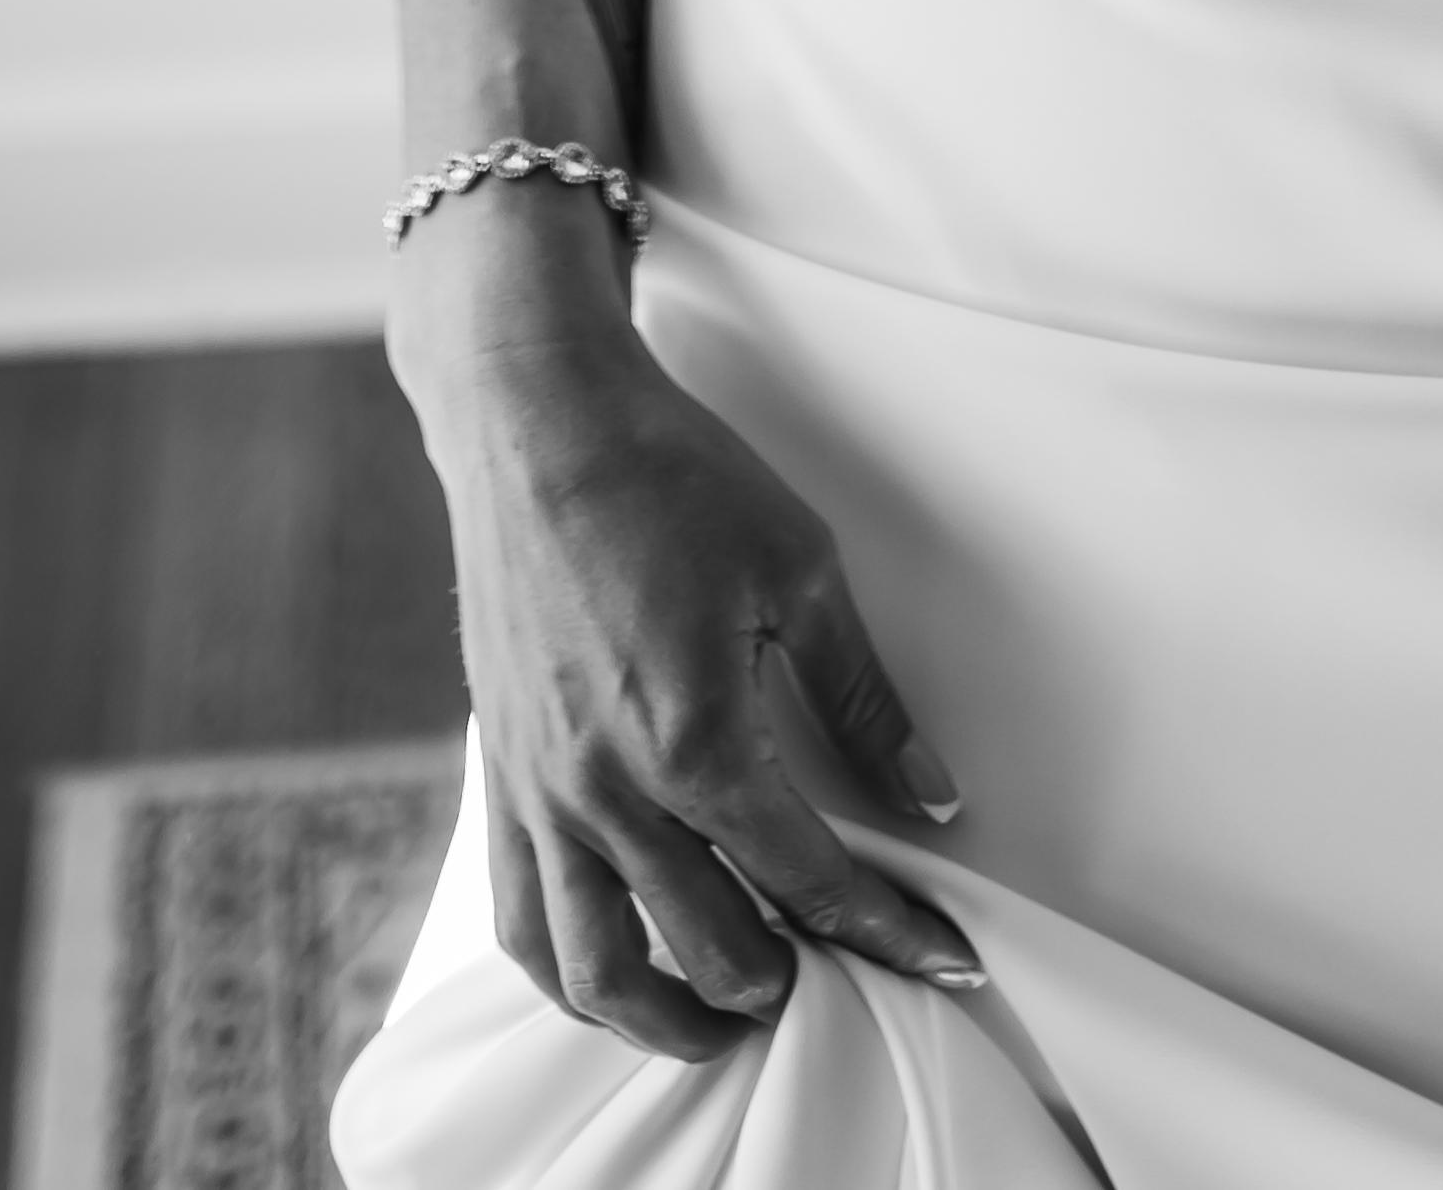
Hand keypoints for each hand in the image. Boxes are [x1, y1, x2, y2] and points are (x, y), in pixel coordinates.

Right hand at [418, 295, 980, 1059]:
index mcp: (698, 741)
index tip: (942, 961)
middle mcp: (611, 791)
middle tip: (844, 972)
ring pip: (600, 974)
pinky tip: (621, 976)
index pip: (809, 881)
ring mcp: (543, 794)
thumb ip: (865, 699)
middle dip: (791, 980)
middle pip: (714, 947)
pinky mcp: (500, 779)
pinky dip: (573, 980)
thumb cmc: (673, 477)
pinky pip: (522, 923)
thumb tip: (935, 795)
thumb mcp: (800, 571)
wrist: (538, 422)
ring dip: (674, 1019)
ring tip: (732, 1016)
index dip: (888, 932)